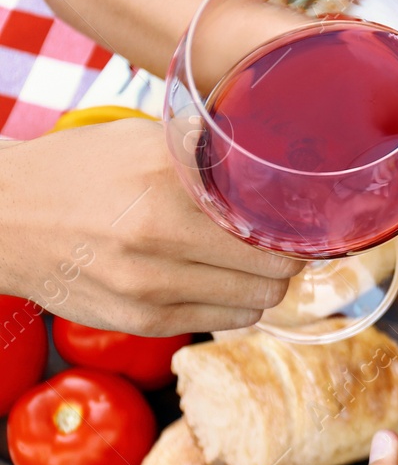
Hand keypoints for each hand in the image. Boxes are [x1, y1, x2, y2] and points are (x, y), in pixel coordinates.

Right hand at [0, 120, 302, 334]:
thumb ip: (202, 150)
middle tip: (282, 244)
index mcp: (164, 191)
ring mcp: (147, 289)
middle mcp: (157, 243)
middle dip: (286, 260)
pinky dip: (235, 305)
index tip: (301, 221)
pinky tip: (220, 282)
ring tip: (250, 264)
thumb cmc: (75, 173)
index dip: (297, 227)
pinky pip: (223, 322)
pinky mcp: (140, 322)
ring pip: (256, 304)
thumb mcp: (137, 142)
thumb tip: (269, 154)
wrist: (0, 218)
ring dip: (263, 286)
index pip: (270, 227)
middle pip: (273, 273)